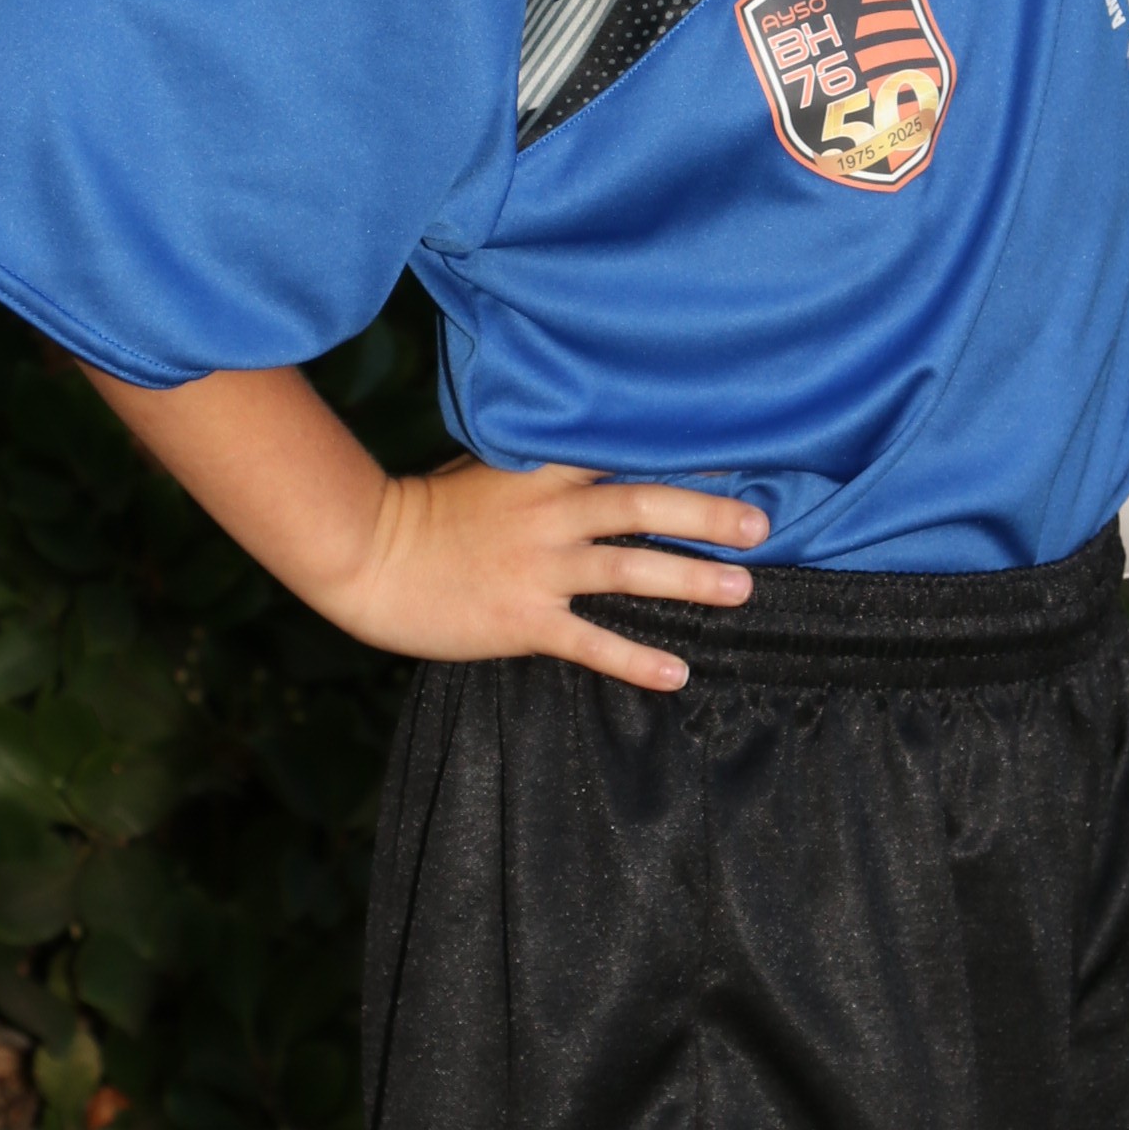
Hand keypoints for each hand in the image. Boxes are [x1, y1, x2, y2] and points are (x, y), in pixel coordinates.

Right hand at [342, 455, 763, 690]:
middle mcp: (549, 516)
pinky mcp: (522, 620)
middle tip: (760, 524)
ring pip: (630, 570)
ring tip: (742, 589)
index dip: (682, 456)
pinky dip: (636, 659)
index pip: (624, 457)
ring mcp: (538, 568)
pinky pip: (591, 642)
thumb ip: (539, 469)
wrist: (368, 556)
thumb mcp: (486, 470)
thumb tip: (588, 462)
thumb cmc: (425, 511)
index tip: (737, 457)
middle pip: (644, 506)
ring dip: (691, 580)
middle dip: (706, 514)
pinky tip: (677, 673)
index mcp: (541, 474)